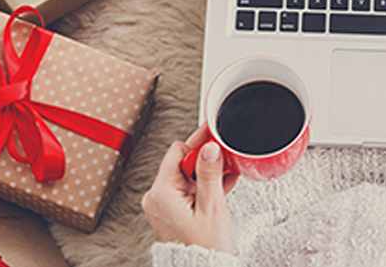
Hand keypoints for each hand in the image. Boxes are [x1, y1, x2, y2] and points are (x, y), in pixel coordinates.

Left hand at [142, 123, 238, 253]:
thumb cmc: (204, 248)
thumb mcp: (212, 207)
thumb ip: (210, 173)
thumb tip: (209, 147)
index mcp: (161, 193)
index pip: (177, 151)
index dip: (198, 143)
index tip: (215, 137)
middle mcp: (157, 198)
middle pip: (182, 163)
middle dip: (206, 159)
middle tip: (227, 157)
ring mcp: (163, 205)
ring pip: (187, 176)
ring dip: (207, 173)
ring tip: (227, 173)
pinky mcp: (172, 212)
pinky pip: (188, 189)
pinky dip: (204, 186)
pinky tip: (222, 184)